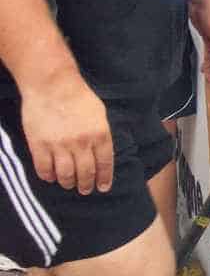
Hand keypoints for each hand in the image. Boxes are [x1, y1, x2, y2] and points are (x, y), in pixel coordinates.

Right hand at [20, 72, 113, 193]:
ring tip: (69, 185)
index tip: (103, 188)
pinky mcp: (40, 145)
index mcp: (100, 135)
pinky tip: (51, 177)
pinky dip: (48, 177)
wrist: (52, 85)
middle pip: (86, 173)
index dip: (104, 179)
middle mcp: (82, 143)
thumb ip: (101, 134)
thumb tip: (101, 152)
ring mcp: (60, 146)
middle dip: (87, 185)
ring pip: (66, 175)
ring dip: (68, 183)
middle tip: (86, 190)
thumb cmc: (79, 96)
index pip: (105, 164)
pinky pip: (44, 169)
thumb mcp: (100, 114)